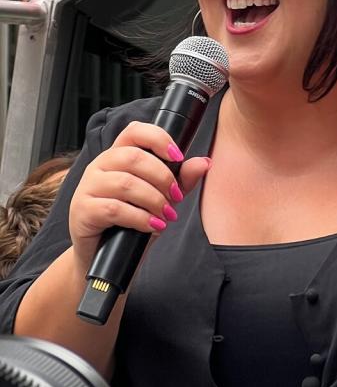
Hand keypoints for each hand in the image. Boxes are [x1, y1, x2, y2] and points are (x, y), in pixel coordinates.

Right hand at [68, 122, 210, 267]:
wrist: (103, 256)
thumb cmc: (132, 221)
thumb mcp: (161, 197)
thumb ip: (181, 179)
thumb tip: (205, 162)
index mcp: (118, 154)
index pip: (135, 131)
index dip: (159, 139)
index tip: (178, 156)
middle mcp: (100, 165)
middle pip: (134, 157)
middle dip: (163, 178)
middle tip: (176, 198)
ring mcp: (87, 187)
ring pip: (126, 183)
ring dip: (154, 200)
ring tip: (167, 215)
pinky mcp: (82, 210)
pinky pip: (114, 208)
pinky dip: (140, 217)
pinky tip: (153, 226)